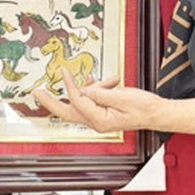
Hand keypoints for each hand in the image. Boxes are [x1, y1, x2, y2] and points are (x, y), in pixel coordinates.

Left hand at [32, 68, 165, 132]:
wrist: (157, 113)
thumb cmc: (144, 108)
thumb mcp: (124, 97)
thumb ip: (102, 94)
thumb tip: (84, 89)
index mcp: (100, 121)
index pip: (79, 101)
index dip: (70, 85)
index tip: (64, 72)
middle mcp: (96, 122)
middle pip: (67, 112)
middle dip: (51, 102)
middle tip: (37, 93)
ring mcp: (98, 118)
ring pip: (82, 101)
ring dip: (93, 87)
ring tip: (115, 83)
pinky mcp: (102, 112)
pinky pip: (91, 99)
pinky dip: (97, 88)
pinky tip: (110, 83)